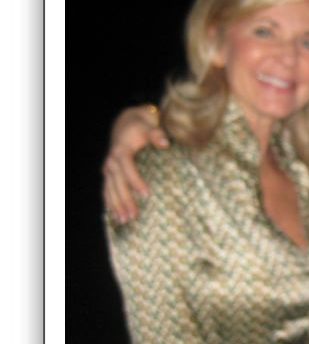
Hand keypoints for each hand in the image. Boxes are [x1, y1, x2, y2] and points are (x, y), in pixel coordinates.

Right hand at [103, 105, 168, 222]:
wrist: (127, 122)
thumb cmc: (142, 126)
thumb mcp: (149, 126)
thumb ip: (157, 134)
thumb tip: (165, 143)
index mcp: (121, 151)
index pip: (127, 168)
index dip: (135, 181)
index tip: (146, 194)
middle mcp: (112, 161)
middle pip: (117, 183)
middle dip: (124, 200)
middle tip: (133, 216)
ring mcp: (109, 168)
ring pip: (110, 189)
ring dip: (116, 205)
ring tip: (125, 220)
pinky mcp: (109, 173)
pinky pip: (107, 190)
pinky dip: (110, 203)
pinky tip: (115, 216)